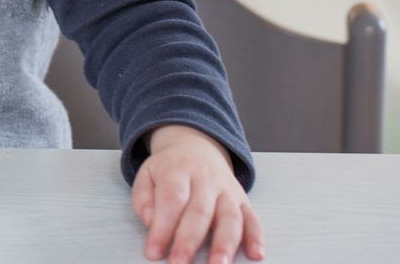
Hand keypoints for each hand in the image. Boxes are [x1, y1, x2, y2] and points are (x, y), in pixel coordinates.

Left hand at [132, 125, 264, 263]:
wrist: (196, 147)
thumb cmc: (170, 169)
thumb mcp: (147, 175)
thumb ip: (144, 200)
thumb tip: (152, 224)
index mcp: (178, 171)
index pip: (171, 200)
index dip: (163, 228)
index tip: (154, 252)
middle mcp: (205, 179)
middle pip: (199, 211)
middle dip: (189, 241)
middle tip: (179, 263)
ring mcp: (227, 190)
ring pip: (229, 217)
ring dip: (224, 244)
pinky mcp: (243, 200)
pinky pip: (253, 218)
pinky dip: (256, 237)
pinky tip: (255, 254)